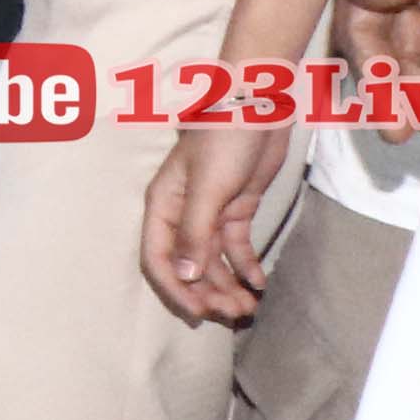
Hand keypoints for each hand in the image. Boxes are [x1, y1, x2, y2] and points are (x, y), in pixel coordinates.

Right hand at [141, 118, 290, 325]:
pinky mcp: (236, 209)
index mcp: (163, 207)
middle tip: (234, 312)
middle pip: (188, 265)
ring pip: (213, 260)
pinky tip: (259, 282)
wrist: (260, 106)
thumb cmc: (224, 140)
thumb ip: (195, 233)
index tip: (199, 312)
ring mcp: (210, 213)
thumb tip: (185, 277)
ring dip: (228, 285)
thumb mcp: (209, 188)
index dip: (176, 289)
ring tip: (249, 305)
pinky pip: (236, 247)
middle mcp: (182, 215)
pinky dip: (246, 266)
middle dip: (208, 293)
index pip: (158, 258)